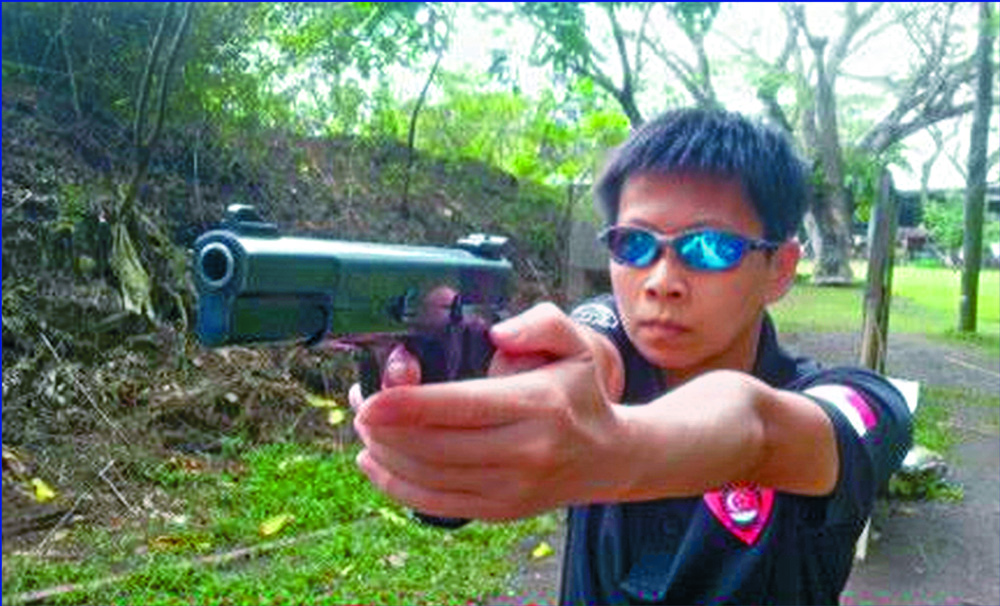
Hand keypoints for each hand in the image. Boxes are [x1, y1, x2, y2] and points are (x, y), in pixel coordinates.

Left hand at [351, 303, 624, 520]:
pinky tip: (372, 461)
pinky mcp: (498, 511)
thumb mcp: (576, 343)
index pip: (462, 407)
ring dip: (384, 452)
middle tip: (360, 404)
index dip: (408, 405)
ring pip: (428, 476)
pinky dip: (395, 483)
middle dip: (384, 428)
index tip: (369, 400)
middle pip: (434, 446)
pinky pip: (434, 502)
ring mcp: (510, 488)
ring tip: (365, 427)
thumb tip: (497, 334)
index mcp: (538, 405)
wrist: (608, 457)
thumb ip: (541, 324)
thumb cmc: (578, 392)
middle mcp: (525, 452)